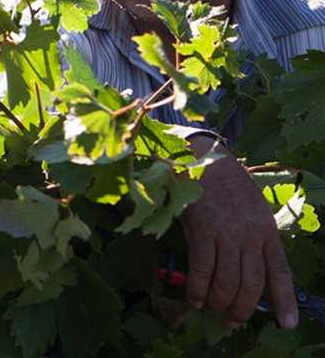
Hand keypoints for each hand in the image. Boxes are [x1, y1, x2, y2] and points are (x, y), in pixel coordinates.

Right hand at [182, 135, 297, 328]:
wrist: (204, 158)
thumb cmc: (225, 184)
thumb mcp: (250, 210)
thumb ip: (248, 238)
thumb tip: (238, 272)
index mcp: (267, 230)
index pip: (280, 272)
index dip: (285, 301)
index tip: (287, 324)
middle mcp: (251, 235)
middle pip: (252, 284)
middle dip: (243, 308)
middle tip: (233, 321)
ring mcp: (227, 233)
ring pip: (228, 281)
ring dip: (219, 302)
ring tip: (212, 310)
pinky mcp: (203, 230)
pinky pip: (202, 269)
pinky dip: (197, 289)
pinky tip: (194, 298)